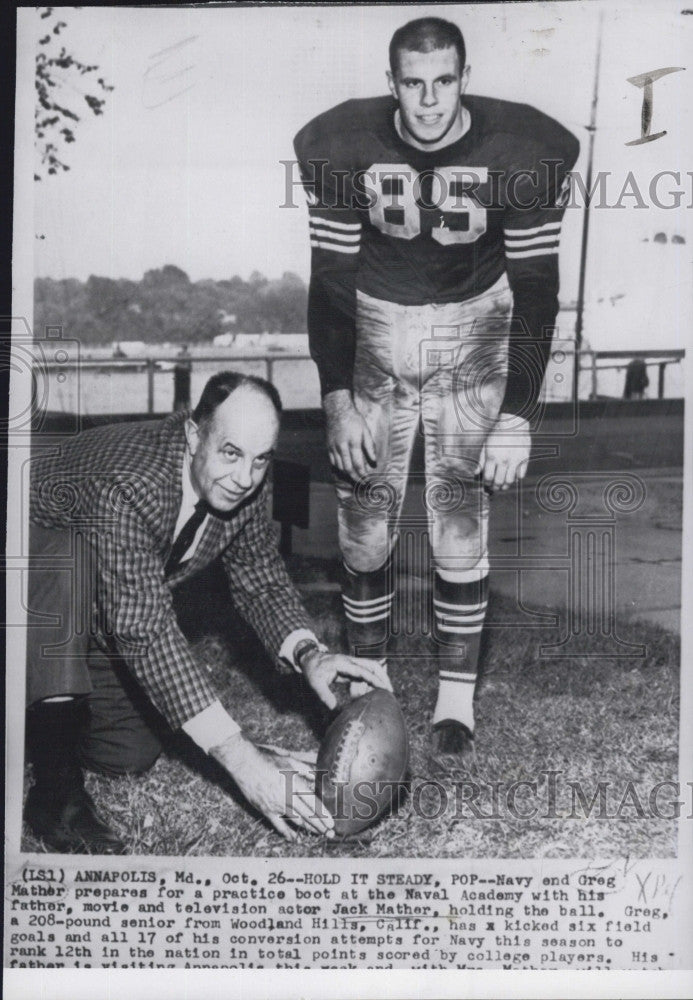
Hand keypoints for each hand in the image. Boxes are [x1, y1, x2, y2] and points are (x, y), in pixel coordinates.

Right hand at [209, 732, 332, 839]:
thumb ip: (305, 769)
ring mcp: (277, 805)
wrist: (246, 765)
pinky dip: (287, 833)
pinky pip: (279, 825)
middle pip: (308, 814)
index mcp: (295, 783)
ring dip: (309, 828)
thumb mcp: (290, 761)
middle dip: (320, 825)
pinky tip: (295, 839)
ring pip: (296, 820)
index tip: (332, 823)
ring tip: (319, 834)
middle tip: (330, 834)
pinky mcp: (266, 810)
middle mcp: (288, 796)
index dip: (324, 815)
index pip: (313, 803)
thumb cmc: (268, 760)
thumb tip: (318, 775)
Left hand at [301, 650, 393, 709]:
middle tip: (390, 691)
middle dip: (383, 676)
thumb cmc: (313, 670)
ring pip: (370, 669)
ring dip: (375, 681)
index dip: (374, 679)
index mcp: (343, 663)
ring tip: (375, 695)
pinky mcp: (351, 668)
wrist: (310, 659)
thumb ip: (325, 695)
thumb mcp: (315, 684)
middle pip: (372, 665)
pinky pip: (363, 675)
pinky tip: (360, 695)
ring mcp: (352, 664)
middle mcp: (350, 661)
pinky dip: (366, 684)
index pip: (362, 670)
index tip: (383, 687)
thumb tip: (334, 708)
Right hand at [323, 389, 375, 480]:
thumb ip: (370, 446)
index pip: (358, 464)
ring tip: (354, 477)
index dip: (363, 474)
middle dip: (355, 478)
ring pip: (339, 467)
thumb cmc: (354, 420)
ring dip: (347, 474)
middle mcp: (342, 447)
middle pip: (348, 468)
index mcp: (353, 443)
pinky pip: (333, 461)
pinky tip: (345, 469)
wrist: (338, 410)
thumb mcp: (366, 430)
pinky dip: (339, 468)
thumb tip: (374, 461)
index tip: (367, 480)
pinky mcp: (328, 446)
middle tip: (361, 483)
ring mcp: (334, 447)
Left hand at [478, 412, 530, 491]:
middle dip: (495, 487)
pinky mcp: (524, 458)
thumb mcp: (485, 443)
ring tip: (503, 486)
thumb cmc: (496, 431)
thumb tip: (475, 473)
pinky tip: (512, 476)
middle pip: (499, 482)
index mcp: (492, 456)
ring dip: (505, 486)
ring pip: (510, 481)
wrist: (514, 421)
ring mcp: (515, 460)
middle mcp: (504, 460)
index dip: (486, 483)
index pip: (488, 478)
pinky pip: (520, 475)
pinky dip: (515, 478)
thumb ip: (480, 459)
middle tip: (494, 488)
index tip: (486, 483)